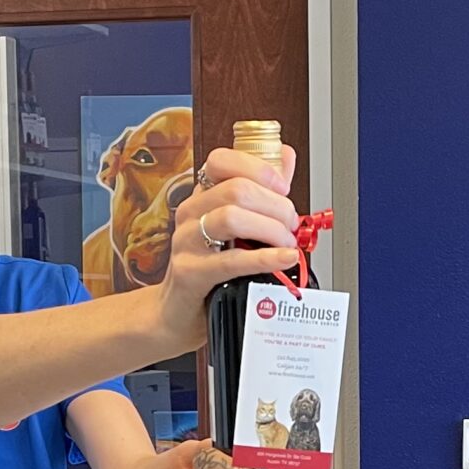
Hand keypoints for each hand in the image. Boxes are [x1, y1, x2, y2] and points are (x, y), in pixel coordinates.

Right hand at [151, 146, 300, 348]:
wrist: (177, 313)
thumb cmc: (209, 267)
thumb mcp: (235, 226)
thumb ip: (261, 190)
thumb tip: (285, 156)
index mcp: (201, 196)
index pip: (221, 160)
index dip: (258, 169)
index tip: (282, 187)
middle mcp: (190, 213)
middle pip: (236, 190)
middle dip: (276, 205)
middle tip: (291, 224)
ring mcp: (186, 242)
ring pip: (231, 218)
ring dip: (270, 229)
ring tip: (286, 243)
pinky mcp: (190, 272)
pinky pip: (231, 260)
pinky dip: (265, 258)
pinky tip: (283, 259)